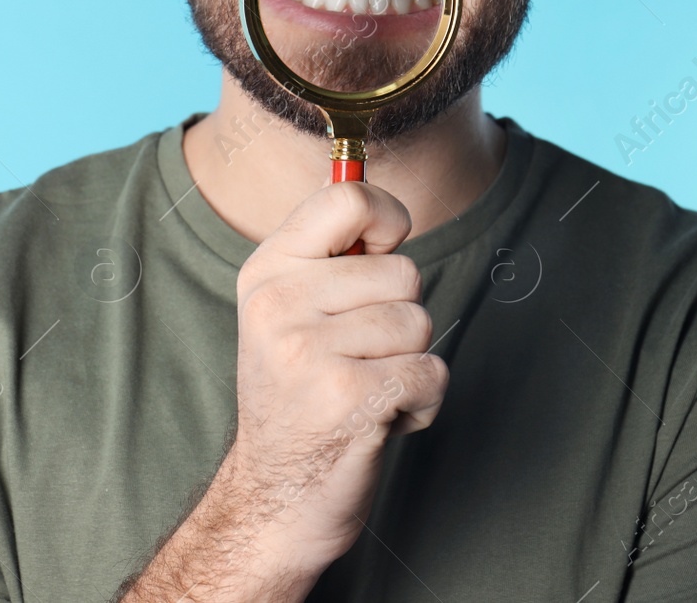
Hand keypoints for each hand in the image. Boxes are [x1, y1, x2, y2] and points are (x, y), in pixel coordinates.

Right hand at [224, 180, 449, 573]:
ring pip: (419, 322)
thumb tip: (389, 209)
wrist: (274, 499)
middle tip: (358, 357)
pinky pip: (430, 371)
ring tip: (366, 389)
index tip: (383, 247)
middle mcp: (278, 304)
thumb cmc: (300, 397)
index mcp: (265, 271)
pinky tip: (381, 419)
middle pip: (403, 271)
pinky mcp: (347, 397)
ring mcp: (308, 351)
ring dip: (410, 363)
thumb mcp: (289, 312)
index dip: (387, 216)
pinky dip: (422, 402)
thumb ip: (330, 258)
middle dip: (401, 317)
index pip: (347, 196)